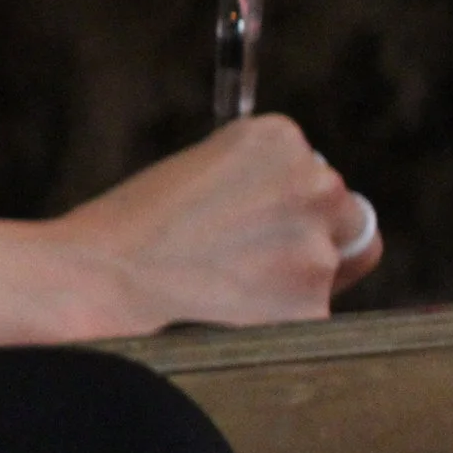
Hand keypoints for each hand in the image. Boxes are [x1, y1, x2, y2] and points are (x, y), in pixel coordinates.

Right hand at [48, 115, 380, 335]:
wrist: (108, 271)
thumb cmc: (139, 220)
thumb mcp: (204, 162)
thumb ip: (265, 175)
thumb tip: (303, 208)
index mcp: (281, 139)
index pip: (320, 174)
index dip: (294, 202)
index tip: (262, 219)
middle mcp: (314, 183)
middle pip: (344, 216)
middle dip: (312, 234)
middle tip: (255, 254)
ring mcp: (318, 247)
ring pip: (332, 266)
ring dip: (295, 276)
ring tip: (228, 280)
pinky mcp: (313, 305)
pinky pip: (314, 311)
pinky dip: (282, 314)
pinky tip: (233, 305)